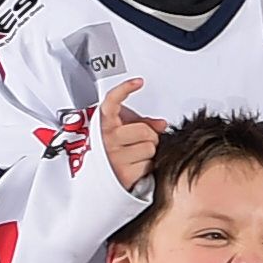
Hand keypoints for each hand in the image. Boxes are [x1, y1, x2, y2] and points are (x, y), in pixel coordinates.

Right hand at [95, 78, 165, 193]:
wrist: (100, 181)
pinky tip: (136, 167)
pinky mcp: (124, 174)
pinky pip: (149, 164)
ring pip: (150, 148)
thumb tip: (162, 124)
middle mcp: (106, 140)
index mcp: (103, 125)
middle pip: (145, 131)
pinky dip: (147, 166)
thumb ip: (142, 123)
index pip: (111, 102)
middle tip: (139, 142)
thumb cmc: (113, 152)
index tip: (138, 82)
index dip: (124, 90)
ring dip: (149, 152)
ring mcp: (114, 157)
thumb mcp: (122, 132)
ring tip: (135, 156)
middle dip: (149, 136)